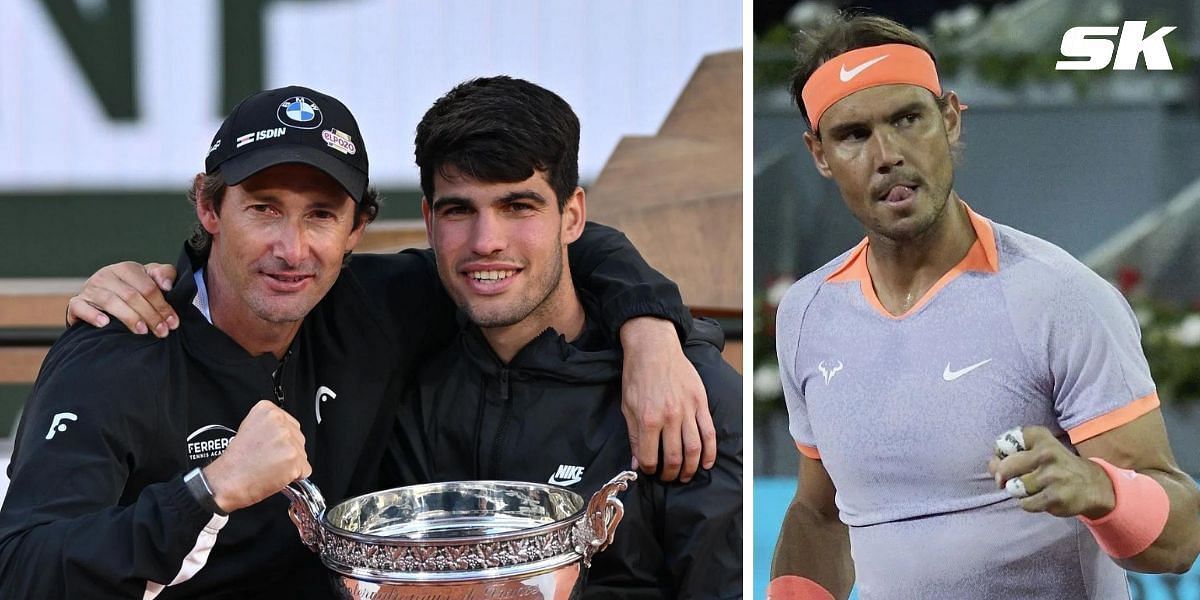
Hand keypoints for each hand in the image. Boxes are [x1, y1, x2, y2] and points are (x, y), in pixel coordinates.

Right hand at [66, 262, 178, 336]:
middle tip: (162, 331)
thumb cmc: (132, 288)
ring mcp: (90, 289)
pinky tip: (105, 323)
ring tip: (142, 331)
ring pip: (110, 301)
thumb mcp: (150, 278)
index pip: (148, 287)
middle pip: (131, 296)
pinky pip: (80, 307)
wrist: (100, 298)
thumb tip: (167, 285)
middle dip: (150, 315)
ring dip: (129, 317)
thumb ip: (164, 275)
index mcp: (127, 269)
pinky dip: (92, 315)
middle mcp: (107, 276)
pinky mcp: (77, 303)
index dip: (162, 305)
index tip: (173, 322)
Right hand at [202, 401, 310, 512]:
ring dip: (290, 463)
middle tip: (267, 458)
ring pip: (302, 454)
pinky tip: (276, 474)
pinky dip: (294, 476)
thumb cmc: (235, 460)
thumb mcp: (250, 428)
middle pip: (299, 438)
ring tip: (269, 466)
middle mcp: (280, 422)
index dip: (280, 440)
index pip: (290, 424)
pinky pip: (305, 470)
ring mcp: (288, 441)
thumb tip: (288, 432)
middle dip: (287, 450)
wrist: (227, 481)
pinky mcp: (294, 460)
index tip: (268, 446)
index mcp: (268, 410)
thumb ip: (272, 426)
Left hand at [619, 316, 715, 481]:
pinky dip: (710, 452)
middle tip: (668, 477)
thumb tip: (638, 463)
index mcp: (648, 419)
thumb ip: (634, 436)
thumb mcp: (627, 407)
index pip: (651, 458)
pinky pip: (709, 432)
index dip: (650, 470)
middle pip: (675, 458)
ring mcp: (687, 410)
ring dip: (690, 468)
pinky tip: (706, 463)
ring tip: (686, 475)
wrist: (653, 349)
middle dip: (671, 474)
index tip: (650, 471)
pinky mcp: (700, 402)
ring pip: (694, 449)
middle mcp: (669, 417)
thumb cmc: (637, 377)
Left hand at [988, 426, 1115, 518]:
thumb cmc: (1056, 466)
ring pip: (1014, 488)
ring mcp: (1051, 476)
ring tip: (1031, 488)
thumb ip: (1011, 452)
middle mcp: (1047, 454)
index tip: (1008, 458)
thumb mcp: (1039, 448)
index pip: (1004, 443)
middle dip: (1003, 476)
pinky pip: (1025, 503)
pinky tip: (1040, 497)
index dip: (999, 454)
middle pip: (1005, 467)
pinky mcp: (1055, 497)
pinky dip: (1028, 503)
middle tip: (1012, 480)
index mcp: (1040, 437)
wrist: (1093, 485)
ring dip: (1018, 491)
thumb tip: (992, 467)